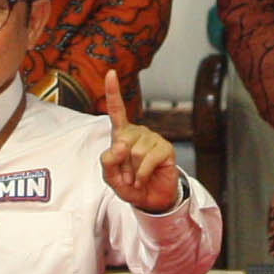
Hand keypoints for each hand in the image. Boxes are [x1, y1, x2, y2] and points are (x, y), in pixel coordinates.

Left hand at [100, 68, 181, 212]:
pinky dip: (142, 175)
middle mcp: (138, 133)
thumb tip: (119, 146)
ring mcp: (153, 139)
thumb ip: (107, 162)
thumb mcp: (110, 178)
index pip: (116, 110)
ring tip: (137, 177)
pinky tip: (144, 180)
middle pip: (120, 142)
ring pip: (134, 152)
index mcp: (121, 135)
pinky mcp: (165, 148)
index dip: (112, 91)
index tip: (110, 73)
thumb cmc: (130, 185)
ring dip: (132, 172)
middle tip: (127, 175)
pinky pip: (147, 160)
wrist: (151, 200)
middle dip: (121, 165)